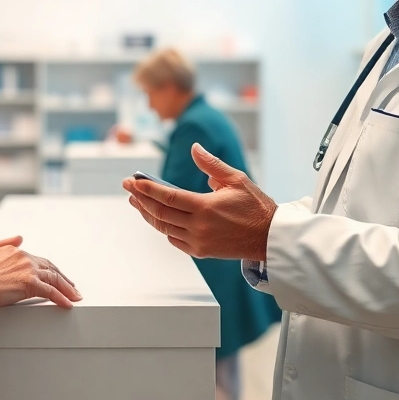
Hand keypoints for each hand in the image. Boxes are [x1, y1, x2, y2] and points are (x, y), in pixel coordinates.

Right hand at [0, 245, 81, 308]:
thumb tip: (19, 238)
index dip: (49, 269)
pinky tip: (68, 305)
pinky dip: (62, 298)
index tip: (56, 276)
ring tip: (75, 297)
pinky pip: (51, 292)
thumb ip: (4, 247)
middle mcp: (23, 257)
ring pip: (54, 279)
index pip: (38, 260)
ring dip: (67, 289)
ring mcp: (28, 269)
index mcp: (14, 251)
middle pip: (50, 268)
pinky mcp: (29, 283)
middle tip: (71, 287)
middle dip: (62, 278)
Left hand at [122, 143, 276, 260]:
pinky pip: (174, 239)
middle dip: (141, 198)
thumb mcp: (236, 179)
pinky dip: (163, 228)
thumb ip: (211, 164)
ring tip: (136, 201)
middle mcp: (199, 227)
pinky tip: (157, 217)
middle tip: (128, 187)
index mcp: (206, 207)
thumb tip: (194, 148)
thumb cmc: (255, 207)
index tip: (133, 181)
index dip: (148, 188)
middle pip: (161, 212)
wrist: (270, 238)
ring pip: (164, 227)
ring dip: (148, 213)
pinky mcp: (201, 252)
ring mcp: (198, 242)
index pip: (168, 196)